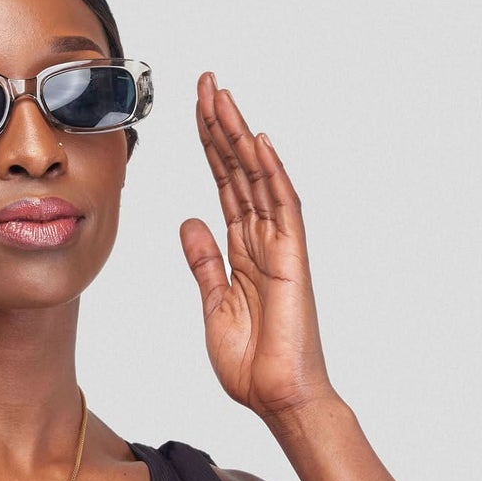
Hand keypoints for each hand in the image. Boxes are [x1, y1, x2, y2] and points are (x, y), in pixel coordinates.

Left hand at [179, 72, 336, 424]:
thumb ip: (204, 262)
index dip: (209, 147)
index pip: (223, 186)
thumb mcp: (213, 304)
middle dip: (221, 127)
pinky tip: (258, 143)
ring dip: (240, 137)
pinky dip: (271, 174)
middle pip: (239, 172)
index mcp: (242, 251)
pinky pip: (283, 209)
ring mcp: (280, 248)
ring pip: (259, 179)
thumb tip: (189, 221)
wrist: (277, 398)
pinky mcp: (292, 262)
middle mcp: (263, 241)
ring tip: (222, 97)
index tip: (194, 110)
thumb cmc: (252, 363)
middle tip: (205, 83)